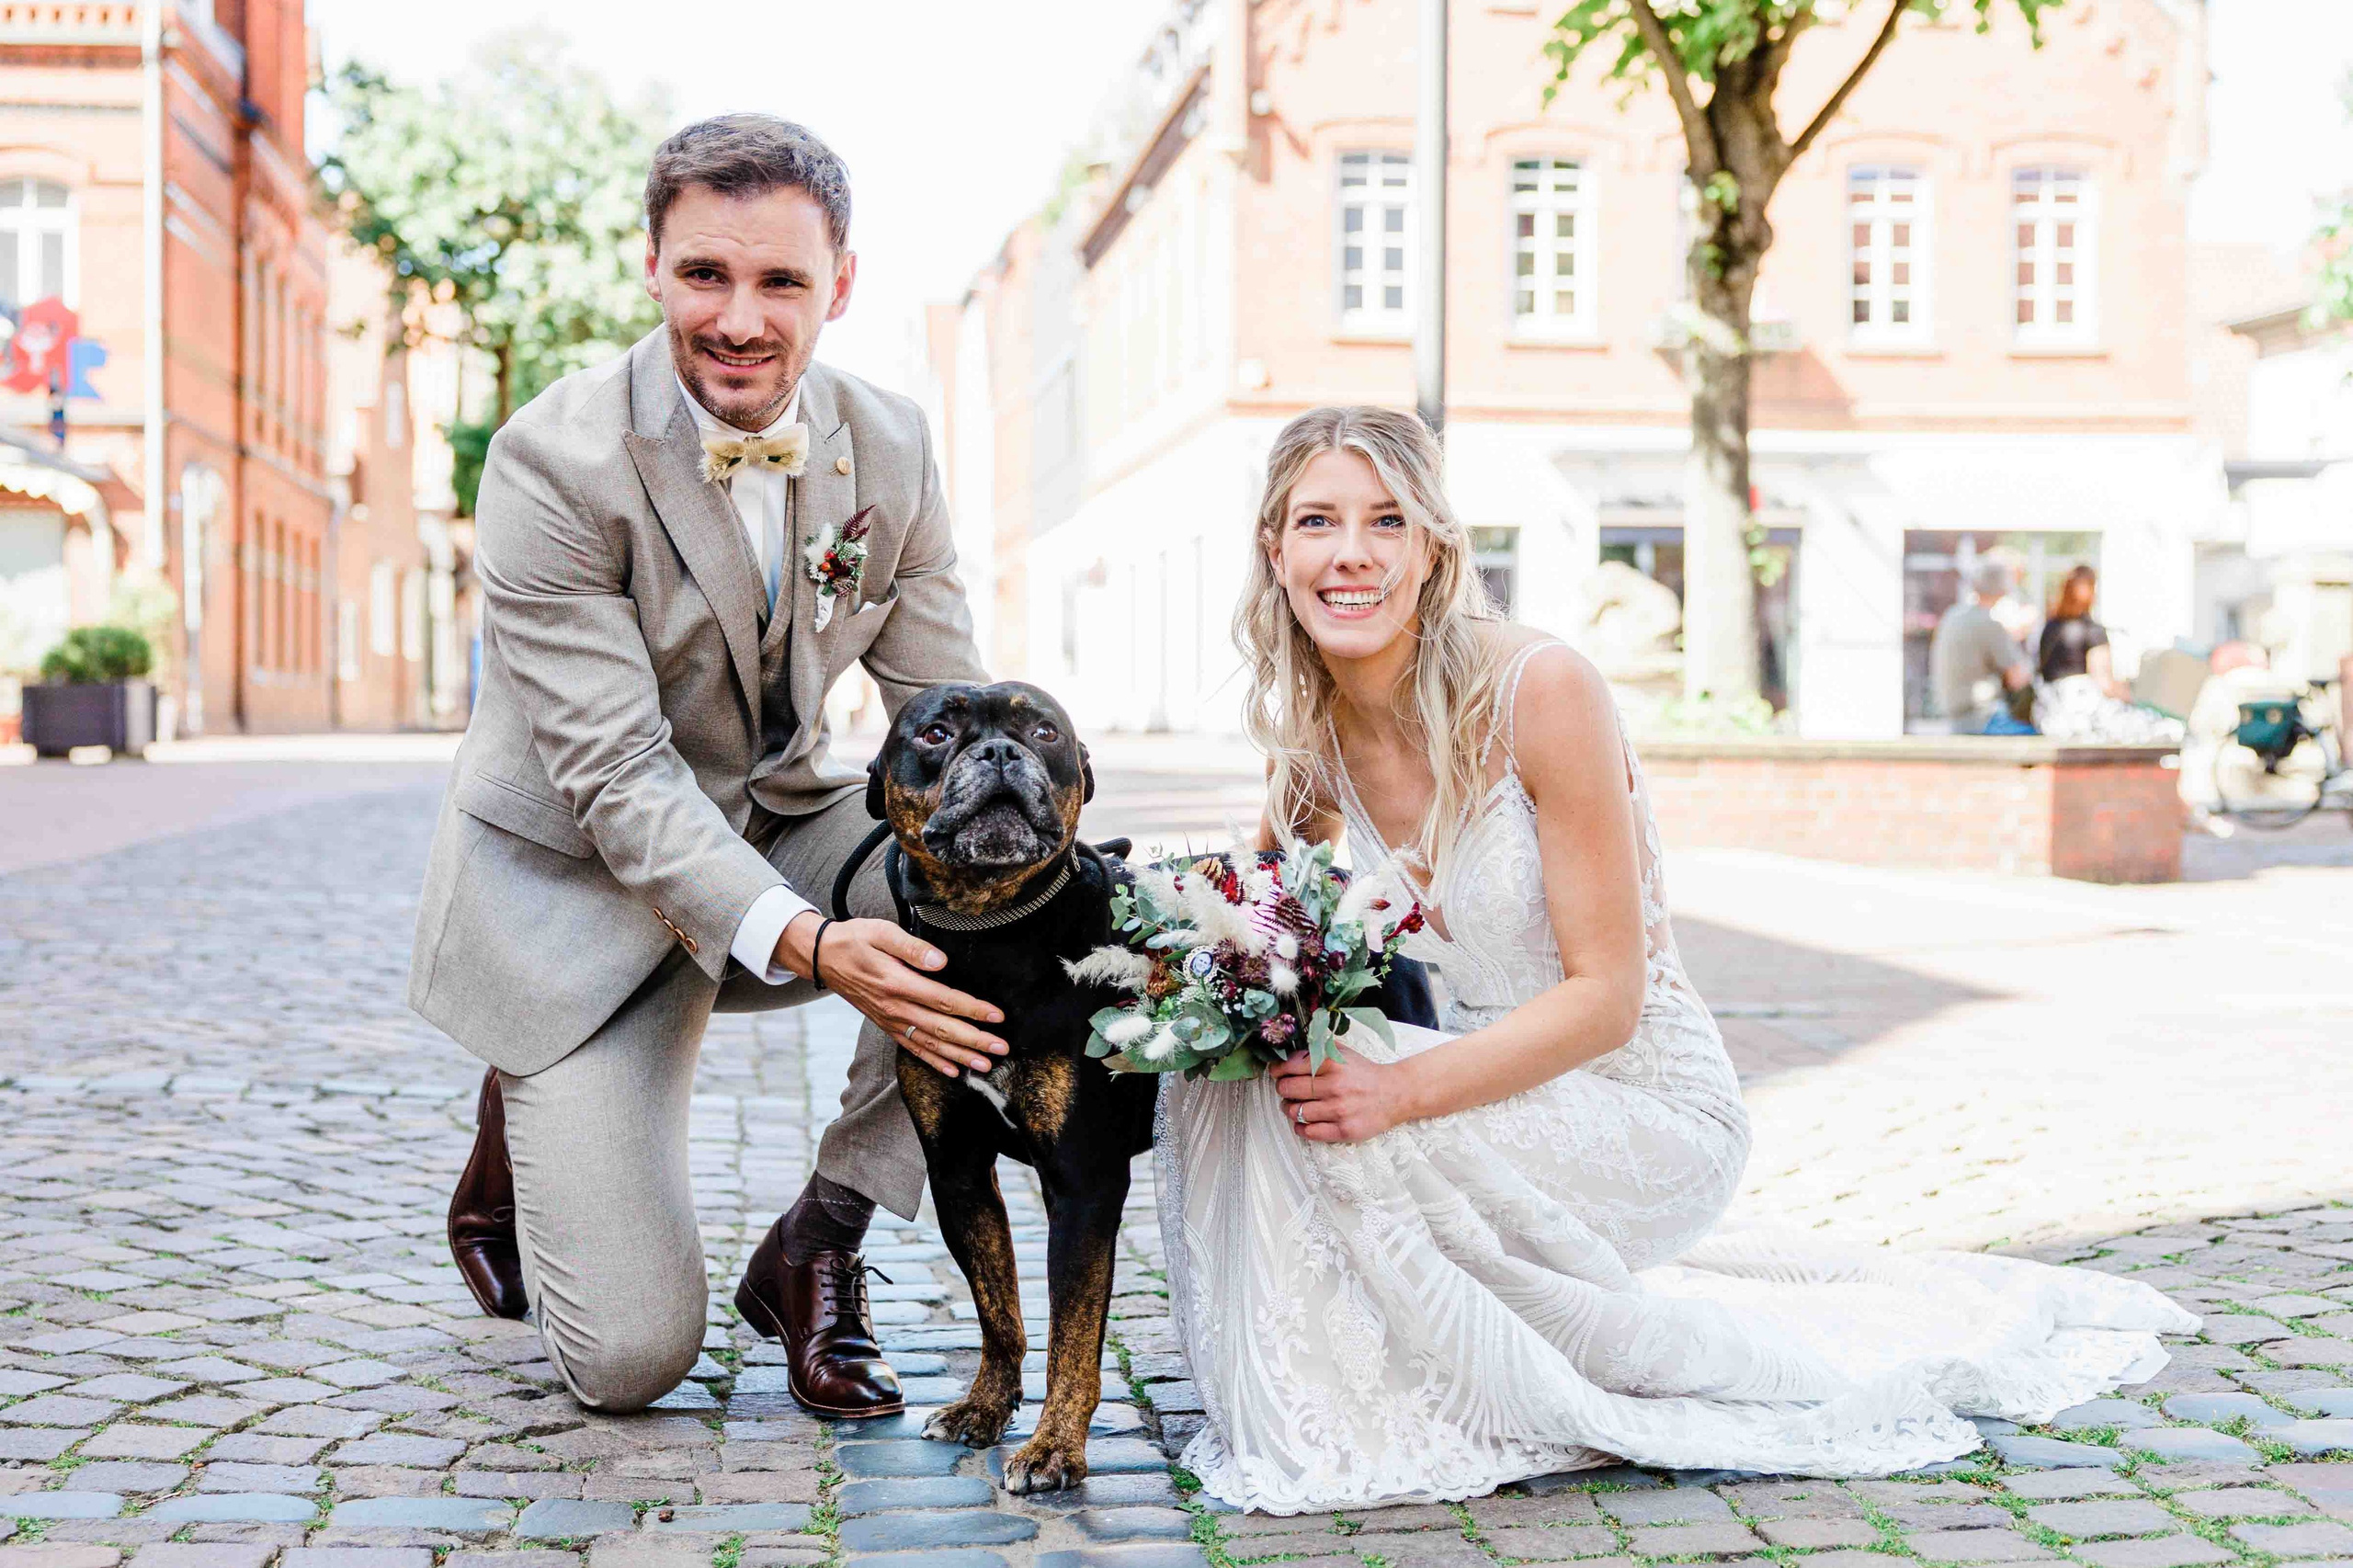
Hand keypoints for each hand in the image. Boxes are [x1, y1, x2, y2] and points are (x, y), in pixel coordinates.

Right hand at [779, 912, 1006, 1077]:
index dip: (972, 1009)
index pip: (943, 1000)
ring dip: (959, 1056)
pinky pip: (912, 1048)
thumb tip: (940, 960)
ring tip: (985, 1064)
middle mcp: (895, 1007)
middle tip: (1001, 1047)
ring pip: (930, 1044)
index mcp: (897, 983)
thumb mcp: (881, 931)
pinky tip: (952, 1071)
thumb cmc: (855, 939)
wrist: (823, 957)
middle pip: (941, 1029)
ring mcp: (890, 1020)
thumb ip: (911, 947)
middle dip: (974, 1040)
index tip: (996, 1016)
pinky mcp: (886, 1025)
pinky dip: (933, 1061)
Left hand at [1270, 1048, 1415, 1143]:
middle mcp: (1334, 1086)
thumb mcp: (1342, 1053)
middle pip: (1287, 1089)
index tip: (1277, 1073)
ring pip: (1295, 1112)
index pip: (1289, 1067)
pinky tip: (1304, 1122)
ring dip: (1289, 1109)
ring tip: (1295, 1106)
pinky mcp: (1344, 1130)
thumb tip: (1288, 1054)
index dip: (1278, 1070)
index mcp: (1332, 1064)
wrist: (1395, 1094)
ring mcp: (1339, 1110)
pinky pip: (1308, 1132)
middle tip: (1286, 1089)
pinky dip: (1300, 1128)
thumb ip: (1316, 1050)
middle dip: (1283, 1089)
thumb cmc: (1365, 1073)